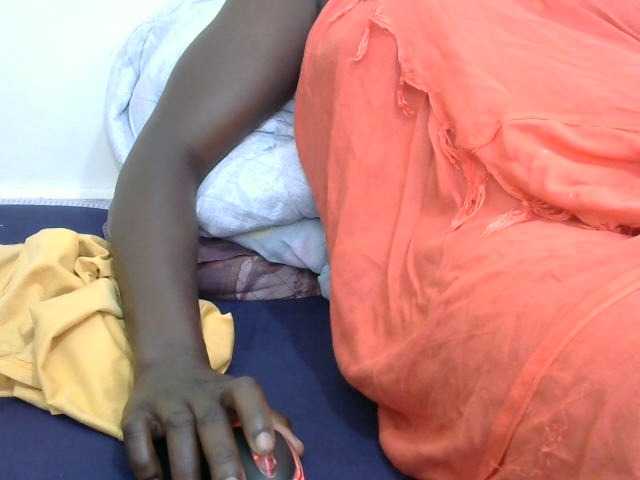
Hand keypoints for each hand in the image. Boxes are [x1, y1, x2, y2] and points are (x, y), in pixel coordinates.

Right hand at [122, 358, 302, 479]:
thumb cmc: (214, 396)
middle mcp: (199, 393)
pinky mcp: (135, 415)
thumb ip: (272, 422)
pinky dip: (148, 466)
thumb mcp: (243, 400)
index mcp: (229, 389)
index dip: (259, 419)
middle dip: (223, 457)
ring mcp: (166, 402)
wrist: (167, 367)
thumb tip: (300, 451)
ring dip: (186, 469)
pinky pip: (139, 442)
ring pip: (177, 433)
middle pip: (212, 421)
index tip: (267, 450)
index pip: (247, 394)